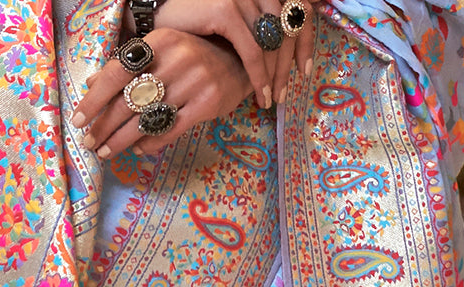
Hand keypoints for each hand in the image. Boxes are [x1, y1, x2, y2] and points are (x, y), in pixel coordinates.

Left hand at [73, 32, 254, 157]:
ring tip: (106, 152)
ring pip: (148, 120)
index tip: (78, 119)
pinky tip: (137, 149)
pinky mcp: (208, 104)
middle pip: (129, 101)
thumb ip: (129, 66)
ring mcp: (194, 82)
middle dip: (105, 127)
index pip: (117, 73)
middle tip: (89, 143)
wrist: (241, 61)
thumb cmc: (193, 57)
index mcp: (160, 41)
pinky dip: (151, 143)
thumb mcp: (162, 51)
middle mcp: (177, 59)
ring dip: (122, 141)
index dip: (95, 99)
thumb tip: (92, 84)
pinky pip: (171, 130)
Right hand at [154, 0, 314, 105]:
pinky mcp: (226, 10)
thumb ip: (257, 29)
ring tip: (271, 99)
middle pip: (288, 29)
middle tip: (284, 94)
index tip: (305, 71)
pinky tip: (260, 94)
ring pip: (273, 43)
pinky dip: (259, 76)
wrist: (157, 17)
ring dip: (275, 76)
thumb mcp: (233, 24)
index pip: (298, 10)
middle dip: (288, 67)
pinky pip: (252, 51)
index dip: (306, 42)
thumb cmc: (195, 25)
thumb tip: (284, 50)